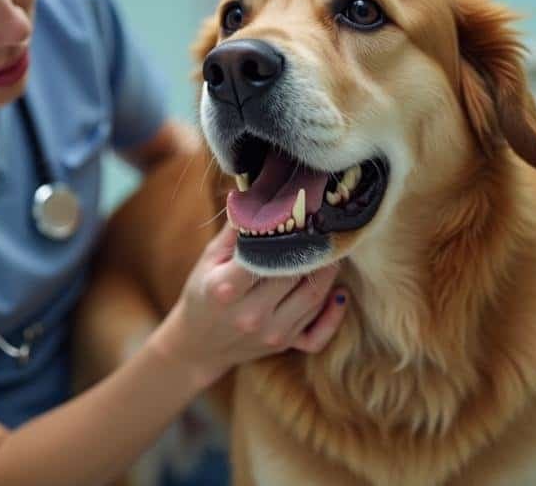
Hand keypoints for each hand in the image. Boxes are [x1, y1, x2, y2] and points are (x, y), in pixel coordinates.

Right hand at [153, 227, 347, 388]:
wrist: (198, 345)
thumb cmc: (203, 292)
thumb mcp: (210, 257)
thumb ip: (237, 228)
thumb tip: (261, 190)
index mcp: (226, 289)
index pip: (267, 255)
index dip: (288, 232)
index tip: (301, 213)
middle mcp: (251, 315)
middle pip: (296, 274)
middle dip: (312, 248)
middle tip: (323, 225)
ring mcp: (271, 333)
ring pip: (315, 297)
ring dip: (327, 271)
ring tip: (329, 250)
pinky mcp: (285, 345)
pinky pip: (321, 331)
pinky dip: (334, 311)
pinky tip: (338, 292)